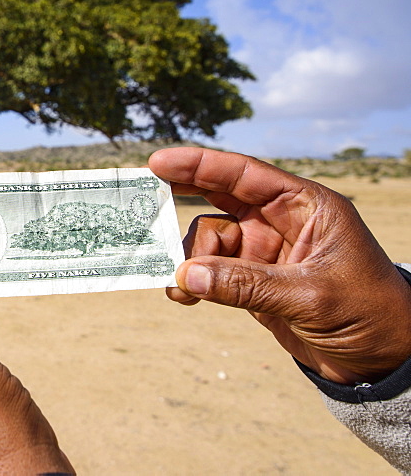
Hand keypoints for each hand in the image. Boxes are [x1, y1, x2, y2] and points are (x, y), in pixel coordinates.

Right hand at [149, 147, 410, 384]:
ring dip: (188, 259)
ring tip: (179, 285)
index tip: (158, 162)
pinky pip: (209, 272)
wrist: (384, 362)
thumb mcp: (310, 296)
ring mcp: (264, 252)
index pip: (246, 175)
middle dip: (180, 197)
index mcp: (306, 206)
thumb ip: (246, 284)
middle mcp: (281, 222)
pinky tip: (183, 296)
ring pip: (207, 241)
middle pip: (219, 197)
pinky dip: (191, 282)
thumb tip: (185, 275)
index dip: (201, 165)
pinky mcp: (253, 282)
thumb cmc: (368, 314)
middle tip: (141, 199)